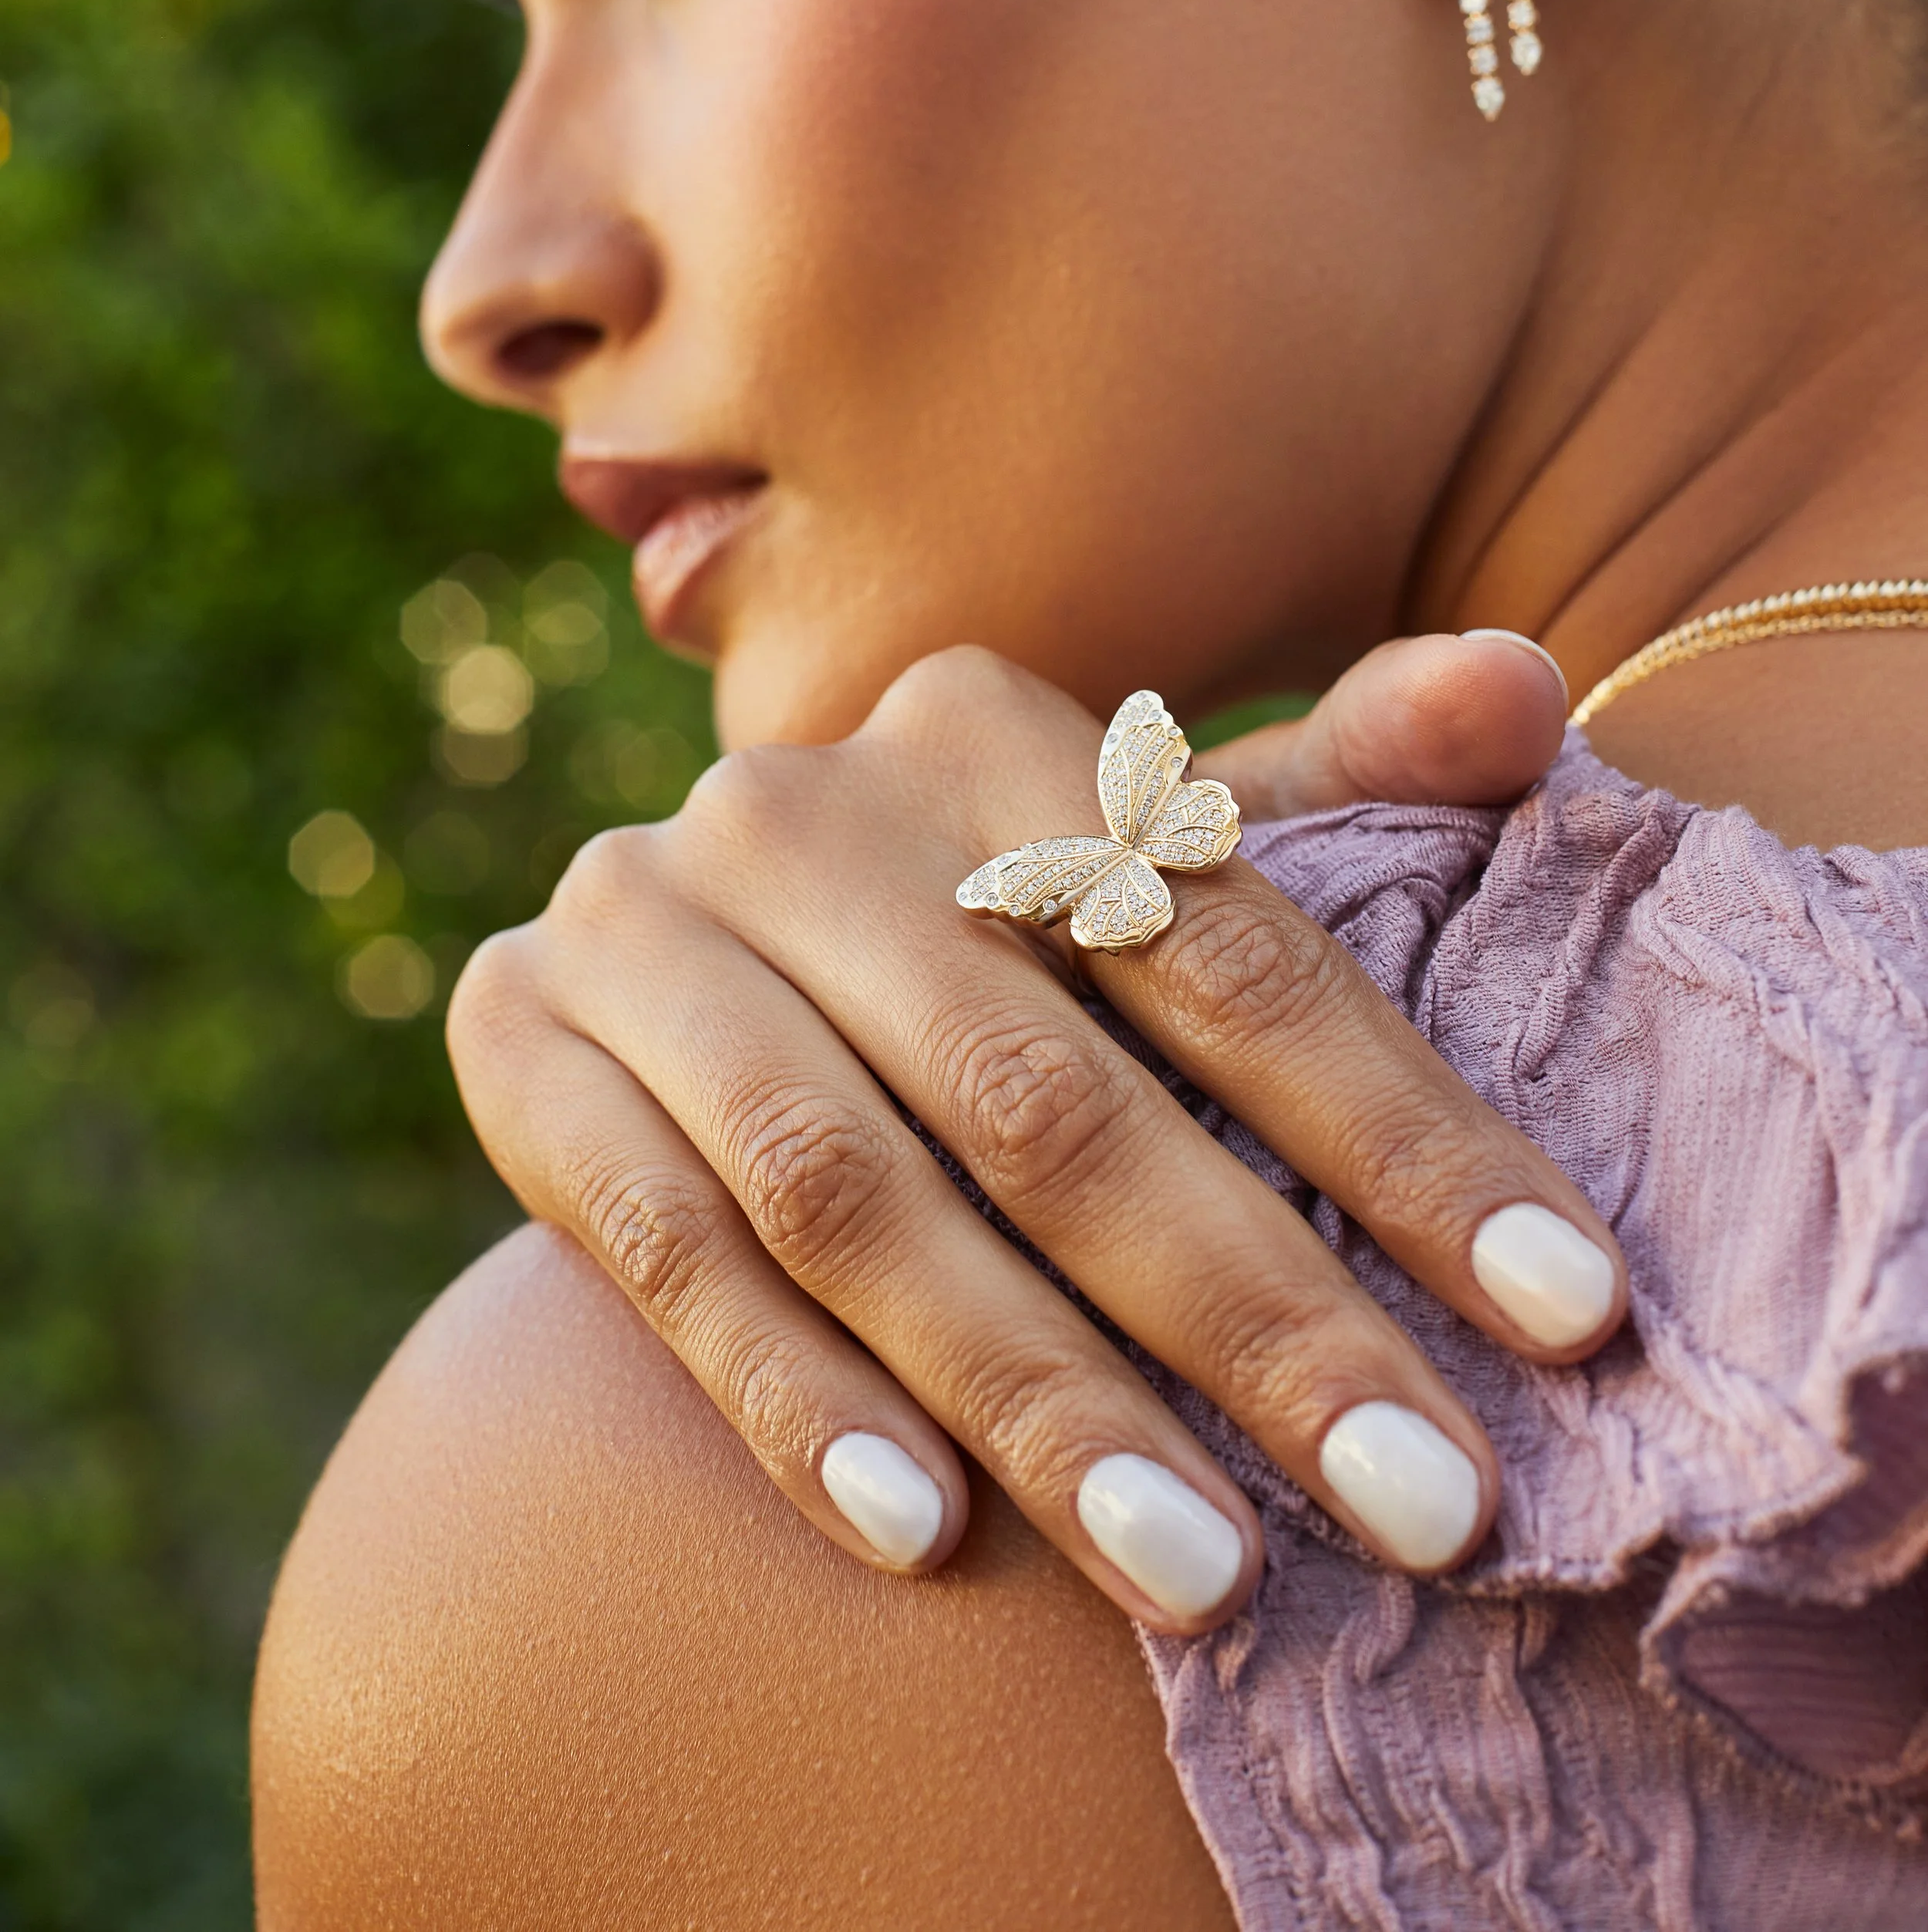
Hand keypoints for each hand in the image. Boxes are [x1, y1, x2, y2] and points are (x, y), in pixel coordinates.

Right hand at [448, 634, 1620, 1633]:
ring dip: (1033, 1392)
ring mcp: (637, 920)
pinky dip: (794, 1398)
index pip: (1222, 940)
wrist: (705, 957)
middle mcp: (796, 806)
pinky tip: (929, 1540)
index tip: (1568, 1310)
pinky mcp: (514, 1041)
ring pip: (854, 1191)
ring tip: (1207, 1573)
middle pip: (1045, 1090)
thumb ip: (1337, 782)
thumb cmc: (995, 928)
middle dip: (1248, 1309)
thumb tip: (1529, 694)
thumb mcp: (1147, 846)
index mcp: (979, 726)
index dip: (1400, 1127)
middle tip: (1427, 1501)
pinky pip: (660, 1248)